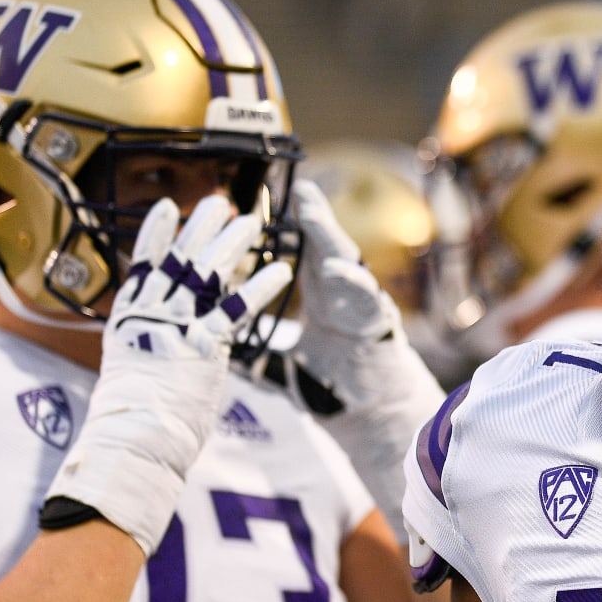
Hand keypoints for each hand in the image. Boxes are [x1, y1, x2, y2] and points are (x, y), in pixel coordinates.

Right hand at [47, 196, 292, 552]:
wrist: (132, 441)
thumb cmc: (132, 419)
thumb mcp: (131, 374)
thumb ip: (145, 351)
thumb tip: (151, 350)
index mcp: (129, 321)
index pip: (143, 267)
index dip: (156, 235)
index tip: (168, 207)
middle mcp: (150, 317)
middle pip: (180, 261)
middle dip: (200, 229)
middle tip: (219, 203)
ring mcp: (176, 328)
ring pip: (207, 274)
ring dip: (231, 245)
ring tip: (251, 221)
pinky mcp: (204, 346)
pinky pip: (238, 310)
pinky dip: (260, 287)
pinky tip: (279, 268)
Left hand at [282, 179, 443, 540]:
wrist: (369, 412)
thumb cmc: (331, 387)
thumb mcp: (285, 367)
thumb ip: (260, 357)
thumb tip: (224, 359)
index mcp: (320, 298)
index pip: (301, 256)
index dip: (288, 232)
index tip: (271, 206)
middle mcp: (341, 295)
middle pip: (322, 248)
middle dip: (312, 218)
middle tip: (299, 189)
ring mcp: (360, 305)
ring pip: (344, 260)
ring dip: (328, 234)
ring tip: (312, 210)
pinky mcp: (377, 321)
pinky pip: (365, 295)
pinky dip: (352, 280)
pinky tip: (337, 268)